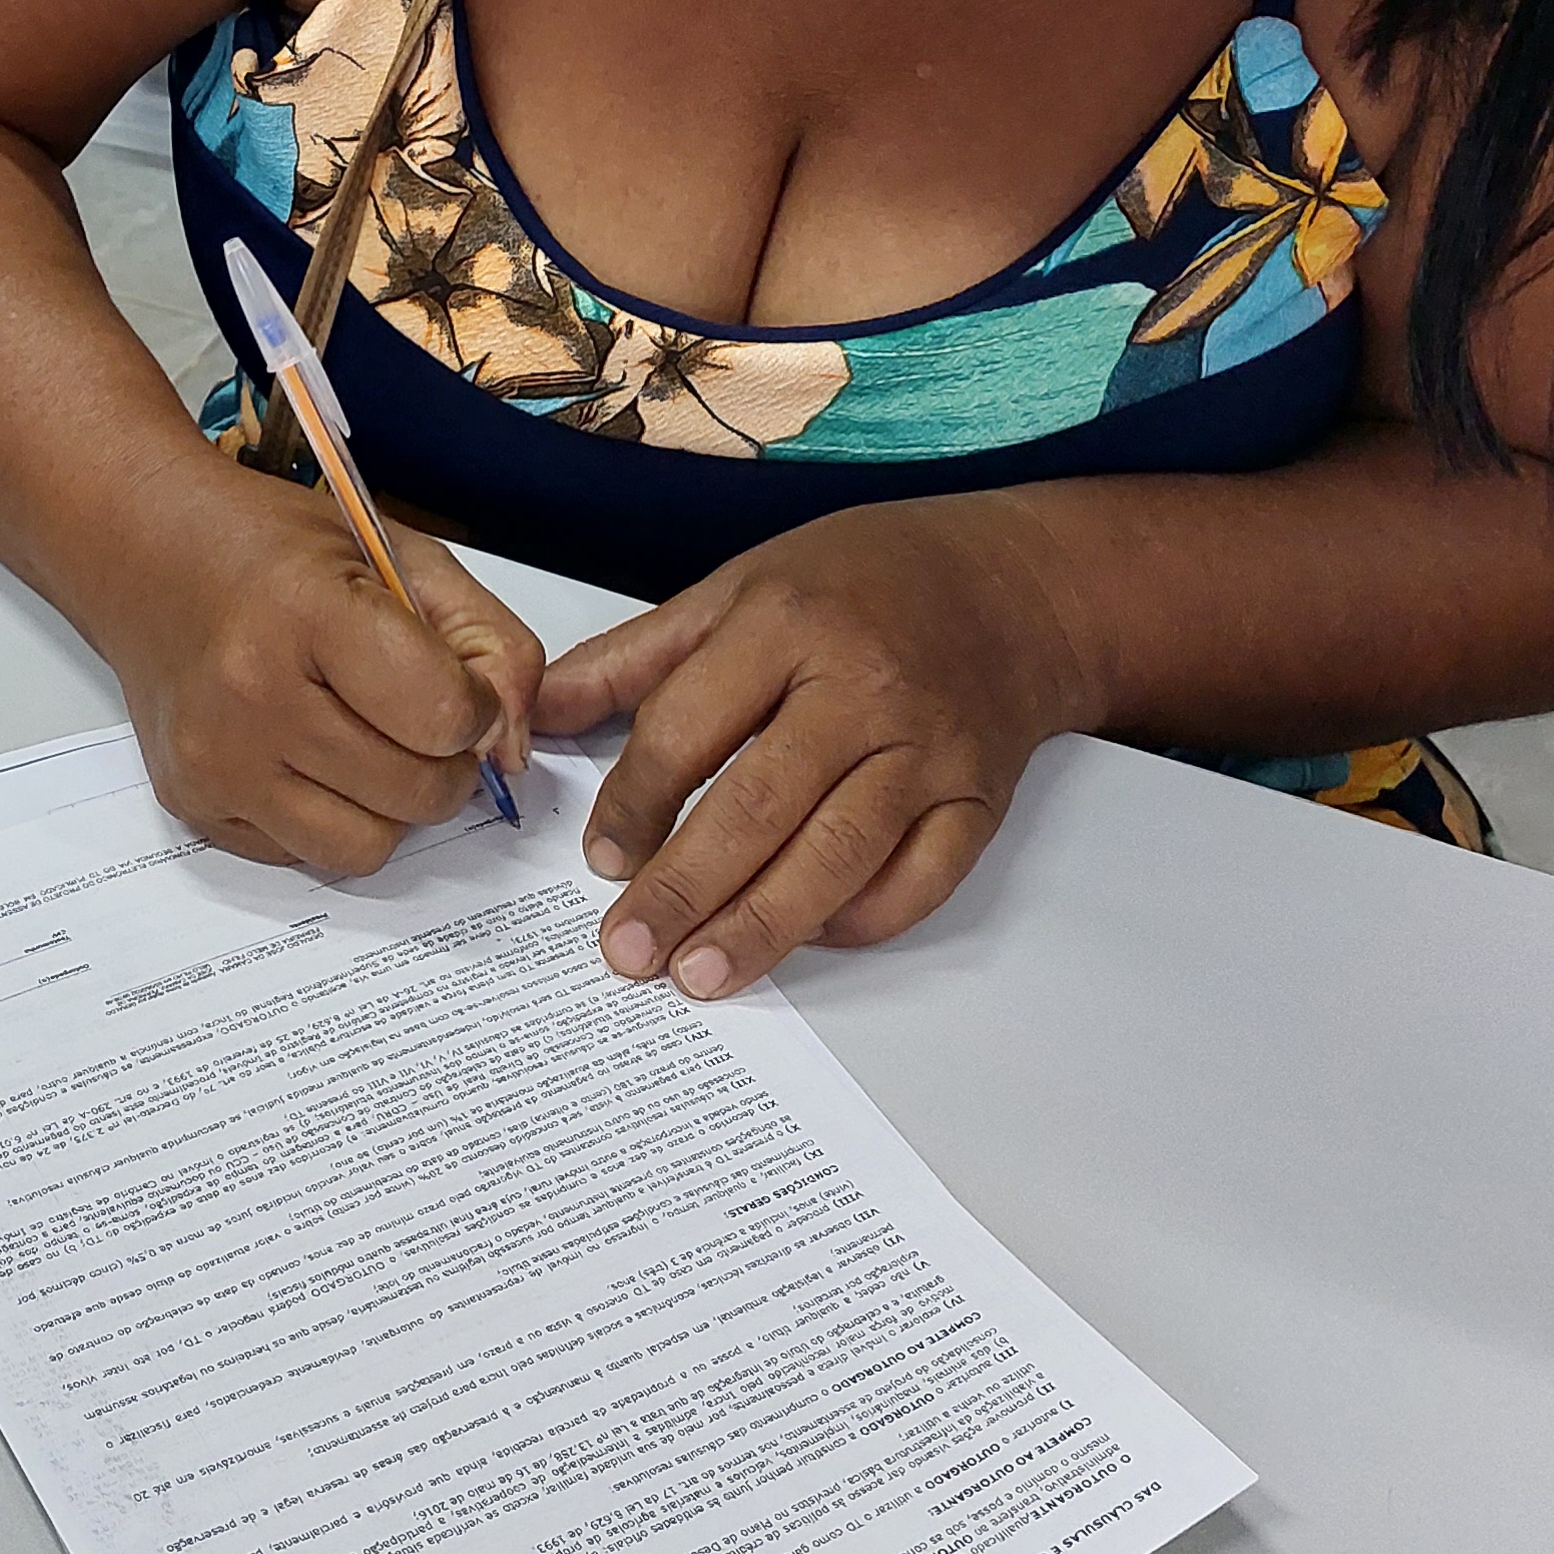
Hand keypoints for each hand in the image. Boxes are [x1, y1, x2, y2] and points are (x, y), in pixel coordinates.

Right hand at [96, 469, 544, 876]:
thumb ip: (488, 641)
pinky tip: (307, 755)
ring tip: (368, 743)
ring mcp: (216, 760)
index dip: (474, 705)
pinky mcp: (192, 803)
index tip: (454, 683)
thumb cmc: (274, 548)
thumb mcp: (398, 554)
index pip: (442, 715)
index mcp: (307, 611)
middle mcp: (251, 695)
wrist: (142, 552)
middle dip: (443, 762)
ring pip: (369, 846)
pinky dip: (328, 818)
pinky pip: (305, 856)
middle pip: (417, 792)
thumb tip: (513, 750)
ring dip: (390, 805)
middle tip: (417, 718)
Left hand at [534, 496, 1097, 994]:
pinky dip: (862, 920)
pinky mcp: (980, 799)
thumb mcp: (739, 586)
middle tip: (630, 951)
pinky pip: (920, 880)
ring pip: (837, 855)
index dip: (636, 801)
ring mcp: (928, 750)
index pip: (689, 729)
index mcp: (785, 623)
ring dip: (763, 924)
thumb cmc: (865, 580)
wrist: (1015, 586)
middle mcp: (861, 688)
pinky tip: (807, 938)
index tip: (601, 860)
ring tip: (699, 973)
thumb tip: (539, 711)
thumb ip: (637, 656)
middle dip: (685, 888)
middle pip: (758, 805)